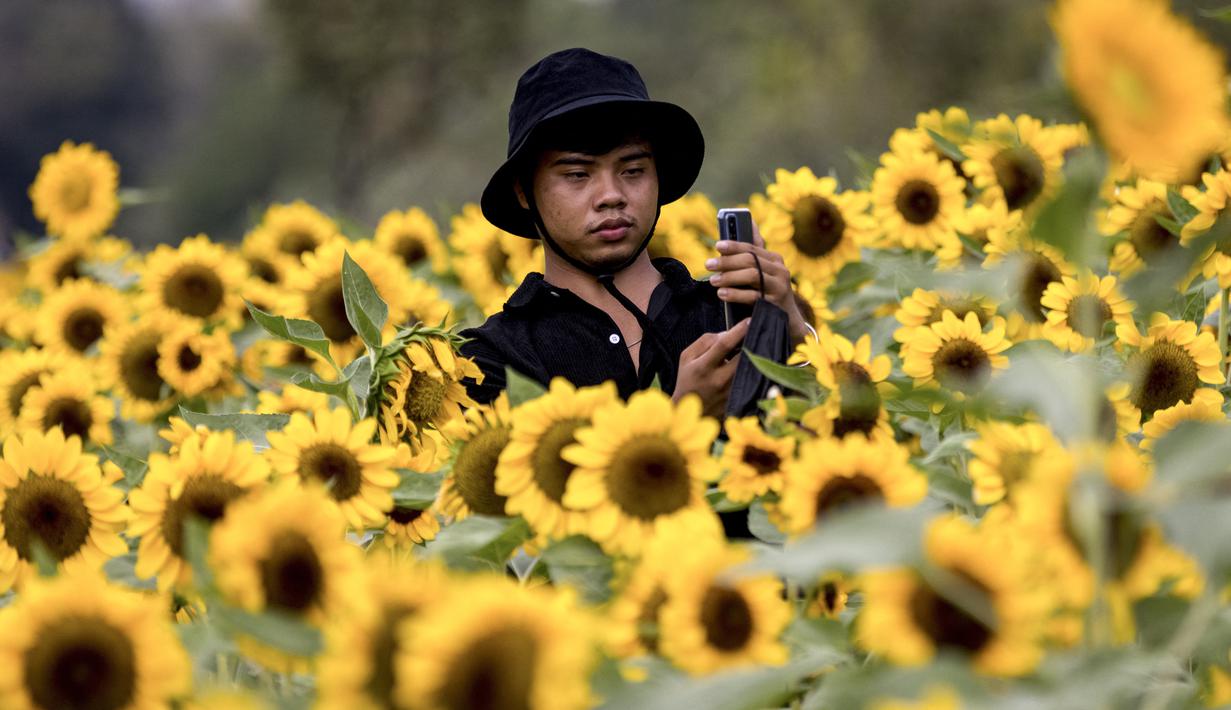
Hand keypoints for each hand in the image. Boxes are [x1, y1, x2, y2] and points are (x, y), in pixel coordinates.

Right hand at [672, 318, 749, 417]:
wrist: (691, 412)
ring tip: (757, 347)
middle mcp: (718, 380)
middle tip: (758, 333)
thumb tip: (727, 334)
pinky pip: (751, 381)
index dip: (739, 330)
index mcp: (703, 367)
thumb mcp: (687, 357)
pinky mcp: (737, 400)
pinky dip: (754, 370)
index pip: (724, 344)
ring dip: (755, 356)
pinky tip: (755, 363)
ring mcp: (730, 392)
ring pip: (750, 369)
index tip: (749, 320)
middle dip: (751, 342)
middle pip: (743, 356)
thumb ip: (705, 342)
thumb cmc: (687, 380)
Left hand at [705, 221, 809, 344]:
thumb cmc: (768, 292)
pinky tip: (722, 294)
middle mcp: (779, 270)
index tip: (718, 245)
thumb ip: (754, 253)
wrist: (787, 319)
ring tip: (713, 280)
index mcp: (774, 260)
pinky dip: (735, 294)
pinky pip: (753, 296)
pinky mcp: (775, 303)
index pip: (752, 248)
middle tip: (709, 264)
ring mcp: (779, 286)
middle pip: (750, 260)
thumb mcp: (762, 272)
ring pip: (752, 276)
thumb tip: (750, 223)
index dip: (734, 245)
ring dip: (729, 277)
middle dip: (727, 262)